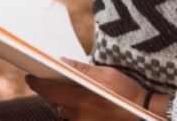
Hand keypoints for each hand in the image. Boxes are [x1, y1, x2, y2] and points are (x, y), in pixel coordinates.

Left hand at [25, 59, 162, 120]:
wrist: (147, 114)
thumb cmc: (128, 92)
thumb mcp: (107, 75)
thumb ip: (83, 69)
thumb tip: (63, 62)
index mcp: (82, 99)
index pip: (50, 91)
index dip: (37, 84)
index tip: (29, 77)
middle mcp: (80, 115)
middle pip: (55, 102)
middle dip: (49, 91)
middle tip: (45, 80)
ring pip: (65, 112)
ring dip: (64, 102)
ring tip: (69, 90)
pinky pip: (76, 118)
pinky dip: (75, 110)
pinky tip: (83, 101)